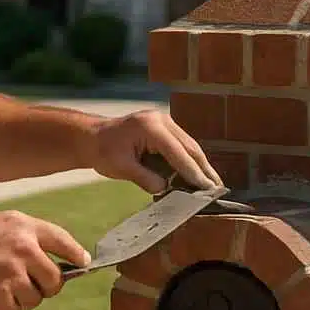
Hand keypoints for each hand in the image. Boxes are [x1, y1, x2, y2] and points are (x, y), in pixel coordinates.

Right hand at [0, 211, 90, 309]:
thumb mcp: (3, 224)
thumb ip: (30, 238)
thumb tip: (62, 260)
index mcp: (25, 227)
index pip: (63, 241)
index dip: (76, 255)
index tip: (84, 263)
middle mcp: (24, 249)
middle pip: (55, 280)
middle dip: (45, 287)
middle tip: (28, 284)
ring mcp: (13, 274)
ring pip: (36, 299)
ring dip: (22, 299)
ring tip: (0, 286)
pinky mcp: (0, 297)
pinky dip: (4, 309)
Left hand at [88, 108, 222, 193]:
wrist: (92, 137)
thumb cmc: (103, 151)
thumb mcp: (121, 168)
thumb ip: (146, 178)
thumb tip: (167, 189)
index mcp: (150, 127)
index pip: (178, 153)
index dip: (193, 172)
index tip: (206, 189)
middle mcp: (161, 120)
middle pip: (190, 147)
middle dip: (204, 169)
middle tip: (218, 188)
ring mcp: (164, 122)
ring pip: (189, 146)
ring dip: (200, 166)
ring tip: (212, 184)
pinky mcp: (164, 128)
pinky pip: (181, 146)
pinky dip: (189, 161)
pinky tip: (197, 176)